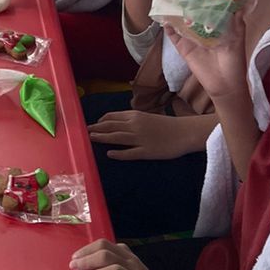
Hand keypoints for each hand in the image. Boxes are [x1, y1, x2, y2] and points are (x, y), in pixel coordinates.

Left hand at [87, 108, 205, 160]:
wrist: (184, 132)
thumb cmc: (166, 124)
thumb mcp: (147, 117)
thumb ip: (132, 119)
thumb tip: (116, 123)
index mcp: (135, 115)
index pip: (112, 117)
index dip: (100, 121)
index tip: (93, 125)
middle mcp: (135, 125)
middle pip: (110, 126)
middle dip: (96, 129)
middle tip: (84, 132)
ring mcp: (140, 139)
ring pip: (116, 137)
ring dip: (102, 138)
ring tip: (90, 139)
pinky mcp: (146, 151)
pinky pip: (129, 153)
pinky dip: (118, 153)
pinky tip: (110, 154)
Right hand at [165, 15, 248, 104]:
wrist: (225, 85)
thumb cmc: (235, 63)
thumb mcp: (238, 41)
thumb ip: (237, 25)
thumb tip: (238, 6)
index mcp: (217, 27)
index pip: (210, 10)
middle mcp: (203, 31)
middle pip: (194, 14)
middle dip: (189, 3)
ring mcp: (192, 39)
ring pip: (182, 23)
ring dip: (177, 13)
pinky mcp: (184, 48)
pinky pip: (174, 37)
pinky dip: (168, 29)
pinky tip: (164, 19)